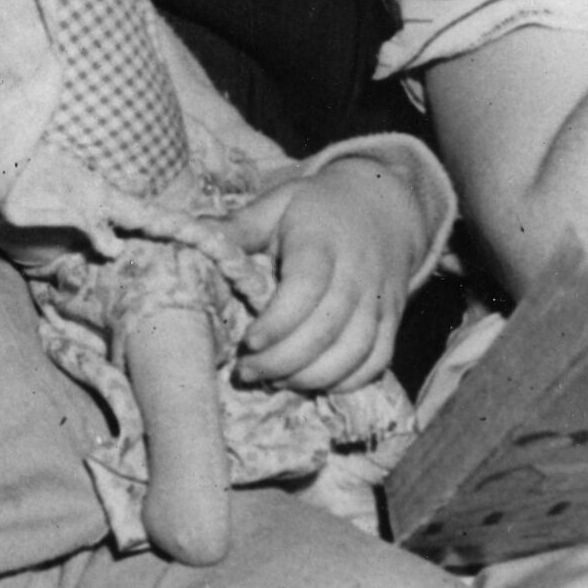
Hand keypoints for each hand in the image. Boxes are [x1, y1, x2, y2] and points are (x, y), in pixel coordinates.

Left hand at [225, 157, 426, 391]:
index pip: (307, 286)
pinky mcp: (393, 320)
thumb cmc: (316, 210)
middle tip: (247, 372)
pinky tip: (312, 383)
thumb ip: (238, 225)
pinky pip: (376, 361)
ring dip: (312, 377)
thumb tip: (194, 233)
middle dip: (283, 360)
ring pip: (354, 352)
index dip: (279, 321)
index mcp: (322, 240)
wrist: (385, 206)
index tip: (249, 341)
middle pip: (327, 328)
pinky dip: (346, 382)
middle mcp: (356, 272)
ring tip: (274, 381)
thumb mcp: (277, 204)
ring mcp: (379, 299)